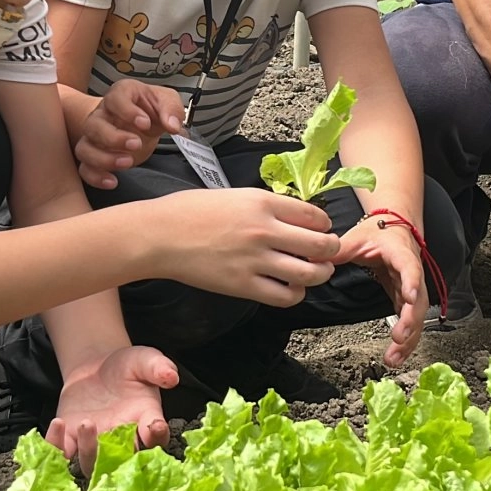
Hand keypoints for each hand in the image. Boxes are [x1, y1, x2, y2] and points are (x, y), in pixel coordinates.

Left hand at [45, 346, 174, 474]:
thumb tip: (171, 376)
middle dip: (120, 454)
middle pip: (124, 459)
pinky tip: (58, 423)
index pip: (157, 436)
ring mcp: (96, 443)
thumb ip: (157, 366)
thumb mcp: (144, 360)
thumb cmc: (126, 367)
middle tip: (115, 434)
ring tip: (88, 423)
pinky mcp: (71, 439)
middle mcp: (122, 440)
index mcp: (146, 421)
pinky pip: (63, 452)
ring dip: (89, 449)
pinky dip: (56, 445)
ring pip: (92, 462)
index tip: (156, 426)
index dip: (157, 435)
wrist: (97, 369)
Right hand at [76, 80, 184, 188]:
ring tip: (127, 162)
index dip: (127, 111)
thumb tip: (173, 125)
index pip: (115, 98)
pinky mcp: (95, 156)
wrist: (142, 121)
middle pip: (93, 124)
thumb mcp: (167, 101)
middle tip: (136, 144)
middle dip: (113, 137)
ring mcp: (94, 136)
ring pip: (84, 148)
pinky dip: (95, 177)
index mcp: (121, 95)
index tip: (145, 123)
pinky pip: (85, 168)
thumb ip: (171, 110)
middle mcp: (102, 114)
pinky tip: (112, 181)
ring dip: (103, 158)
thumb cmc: (151, 109)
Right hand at [153, 189, 340, 305]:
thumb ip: (265, 206)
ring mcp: (255, 260)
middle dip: (331, 251)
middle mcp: (265, 230)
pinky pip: (285, 295)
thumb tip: (292, 218)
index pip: (315, 216)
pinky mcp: (244, 285)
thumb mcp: (234, 195)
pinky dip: (295, 294)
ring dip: (319, 275)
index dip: (324, 226)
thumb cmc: (190, 211)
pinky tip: (290, 288)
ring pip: (310, 274)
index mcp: (263, 202)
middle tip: (328, 253)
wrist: (160, 235)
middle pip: (321, 245)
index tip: (321, 231)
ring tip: (315, 273)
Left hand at [334, 215, 425, 367]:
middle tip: (399, 340)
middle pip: (417, 300)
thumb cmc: (378, 232)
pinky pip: (410, 321)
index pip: (410, 267)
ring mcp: (412, 288)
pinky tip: (396, 356)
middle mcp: (412, 273)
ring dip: (408, 339)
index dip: (411, 282)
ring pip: (416, 316)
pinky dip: (405, 340)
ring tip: (393, 358)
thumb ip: (338, 250)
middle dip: (410, 322)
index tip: (408, 297)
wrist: (394, 228)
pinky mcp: (406, 300)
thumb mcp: (357, 238)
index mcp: (401, 253)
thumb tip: (315, 259)